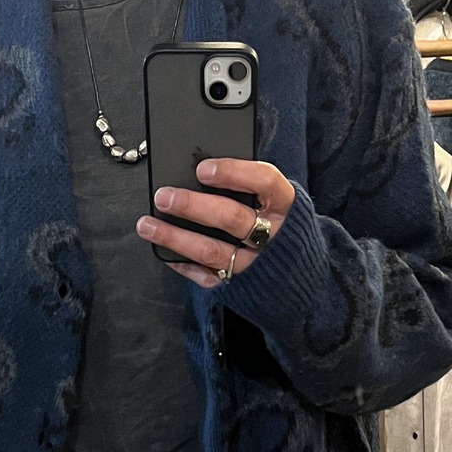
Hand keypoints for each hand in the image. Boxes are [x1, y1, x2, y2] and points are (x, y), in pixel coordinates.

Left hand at [136, 158, 294, 288]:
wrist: (303, 278)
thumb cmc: (283, 227)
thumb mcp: (278, 201)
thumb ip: (251, 187)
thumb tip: (203, 167)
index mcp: (286, 205)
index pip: (264, 181)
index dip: (233, 173)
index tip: (203, 169)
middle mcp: (274, 235)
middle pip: (231, 217)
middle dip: (193, 206)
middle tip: (163, 196)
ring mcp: (257, 263)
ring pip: (213, 251)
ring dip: (176, 237)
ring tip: (148, 225)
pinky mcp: (242, 284)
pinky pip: (209, 276)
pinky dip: (185, 265)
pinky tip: (166, 253)